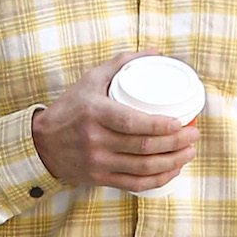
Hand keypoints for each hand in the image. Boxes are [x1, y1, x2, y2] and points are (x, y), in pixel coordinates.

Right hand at [30, 51, 197, 190]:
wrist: (42, 144)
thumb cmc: (70, 108)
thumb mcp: (91, 79)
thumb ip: (122, 63)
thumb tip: (155, 51)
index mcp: (95, 113)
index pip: (133, 123)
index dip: (161, 126)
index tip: (181, 122)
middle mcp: (96, 140)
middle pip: (144, 146)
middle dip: (176, 142)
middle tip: (194, 134)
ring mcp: (98, 162)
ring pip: (143, 167)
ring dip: (172, 162)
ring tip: (190, 152)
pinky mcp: (99, 179)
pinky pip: (135, 184)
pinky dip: (158, 180)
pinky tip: (172, 170)